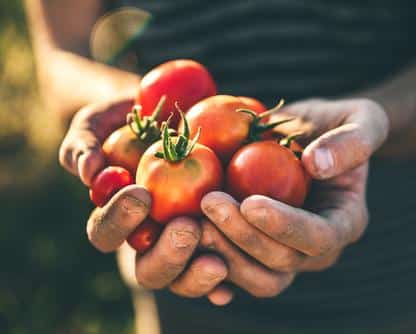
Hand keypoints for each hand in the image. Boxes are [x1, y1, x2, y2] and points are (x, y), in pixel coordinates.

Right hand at [58, 97, 231, 304]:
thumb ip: (83, 143)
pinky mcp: (217, 245)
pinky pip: (221, 273)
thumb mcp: (102, 122)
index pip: (106, 233)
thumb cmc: (134, 121)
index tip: (141, 194)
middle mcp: (150, 239)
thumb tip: (87, 173)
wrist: (180, 113)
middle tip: (186, 229)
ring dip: (196, 275)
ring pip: (182, 280)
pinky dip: (223, 284)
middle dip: (166, 255)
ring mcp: (184, 246)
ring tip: (217, 261)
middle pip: (148, 269)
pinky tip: (232, 285)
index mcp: (117, 218)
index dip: (119, 220)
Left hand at [200, 98, 388, 296]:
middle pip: (282, 262)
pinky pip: (234, 273)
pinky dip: (209, 264)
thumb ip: (352, 140)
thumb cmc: (336, 124)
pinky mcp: (258, 251)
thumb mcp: (361, 117)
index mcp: (345, 222)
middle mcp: (316, 248)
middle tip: (208, 202)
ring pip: (257, 277)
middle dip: (243, 236)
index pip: (319, 238)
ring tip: (191, 219)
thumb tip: (317, 165)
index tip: (250, 202)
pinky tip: (186, 244)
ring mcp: (286, 254)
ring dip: (222, 253)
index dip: (285, 226)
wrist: (308, 136)